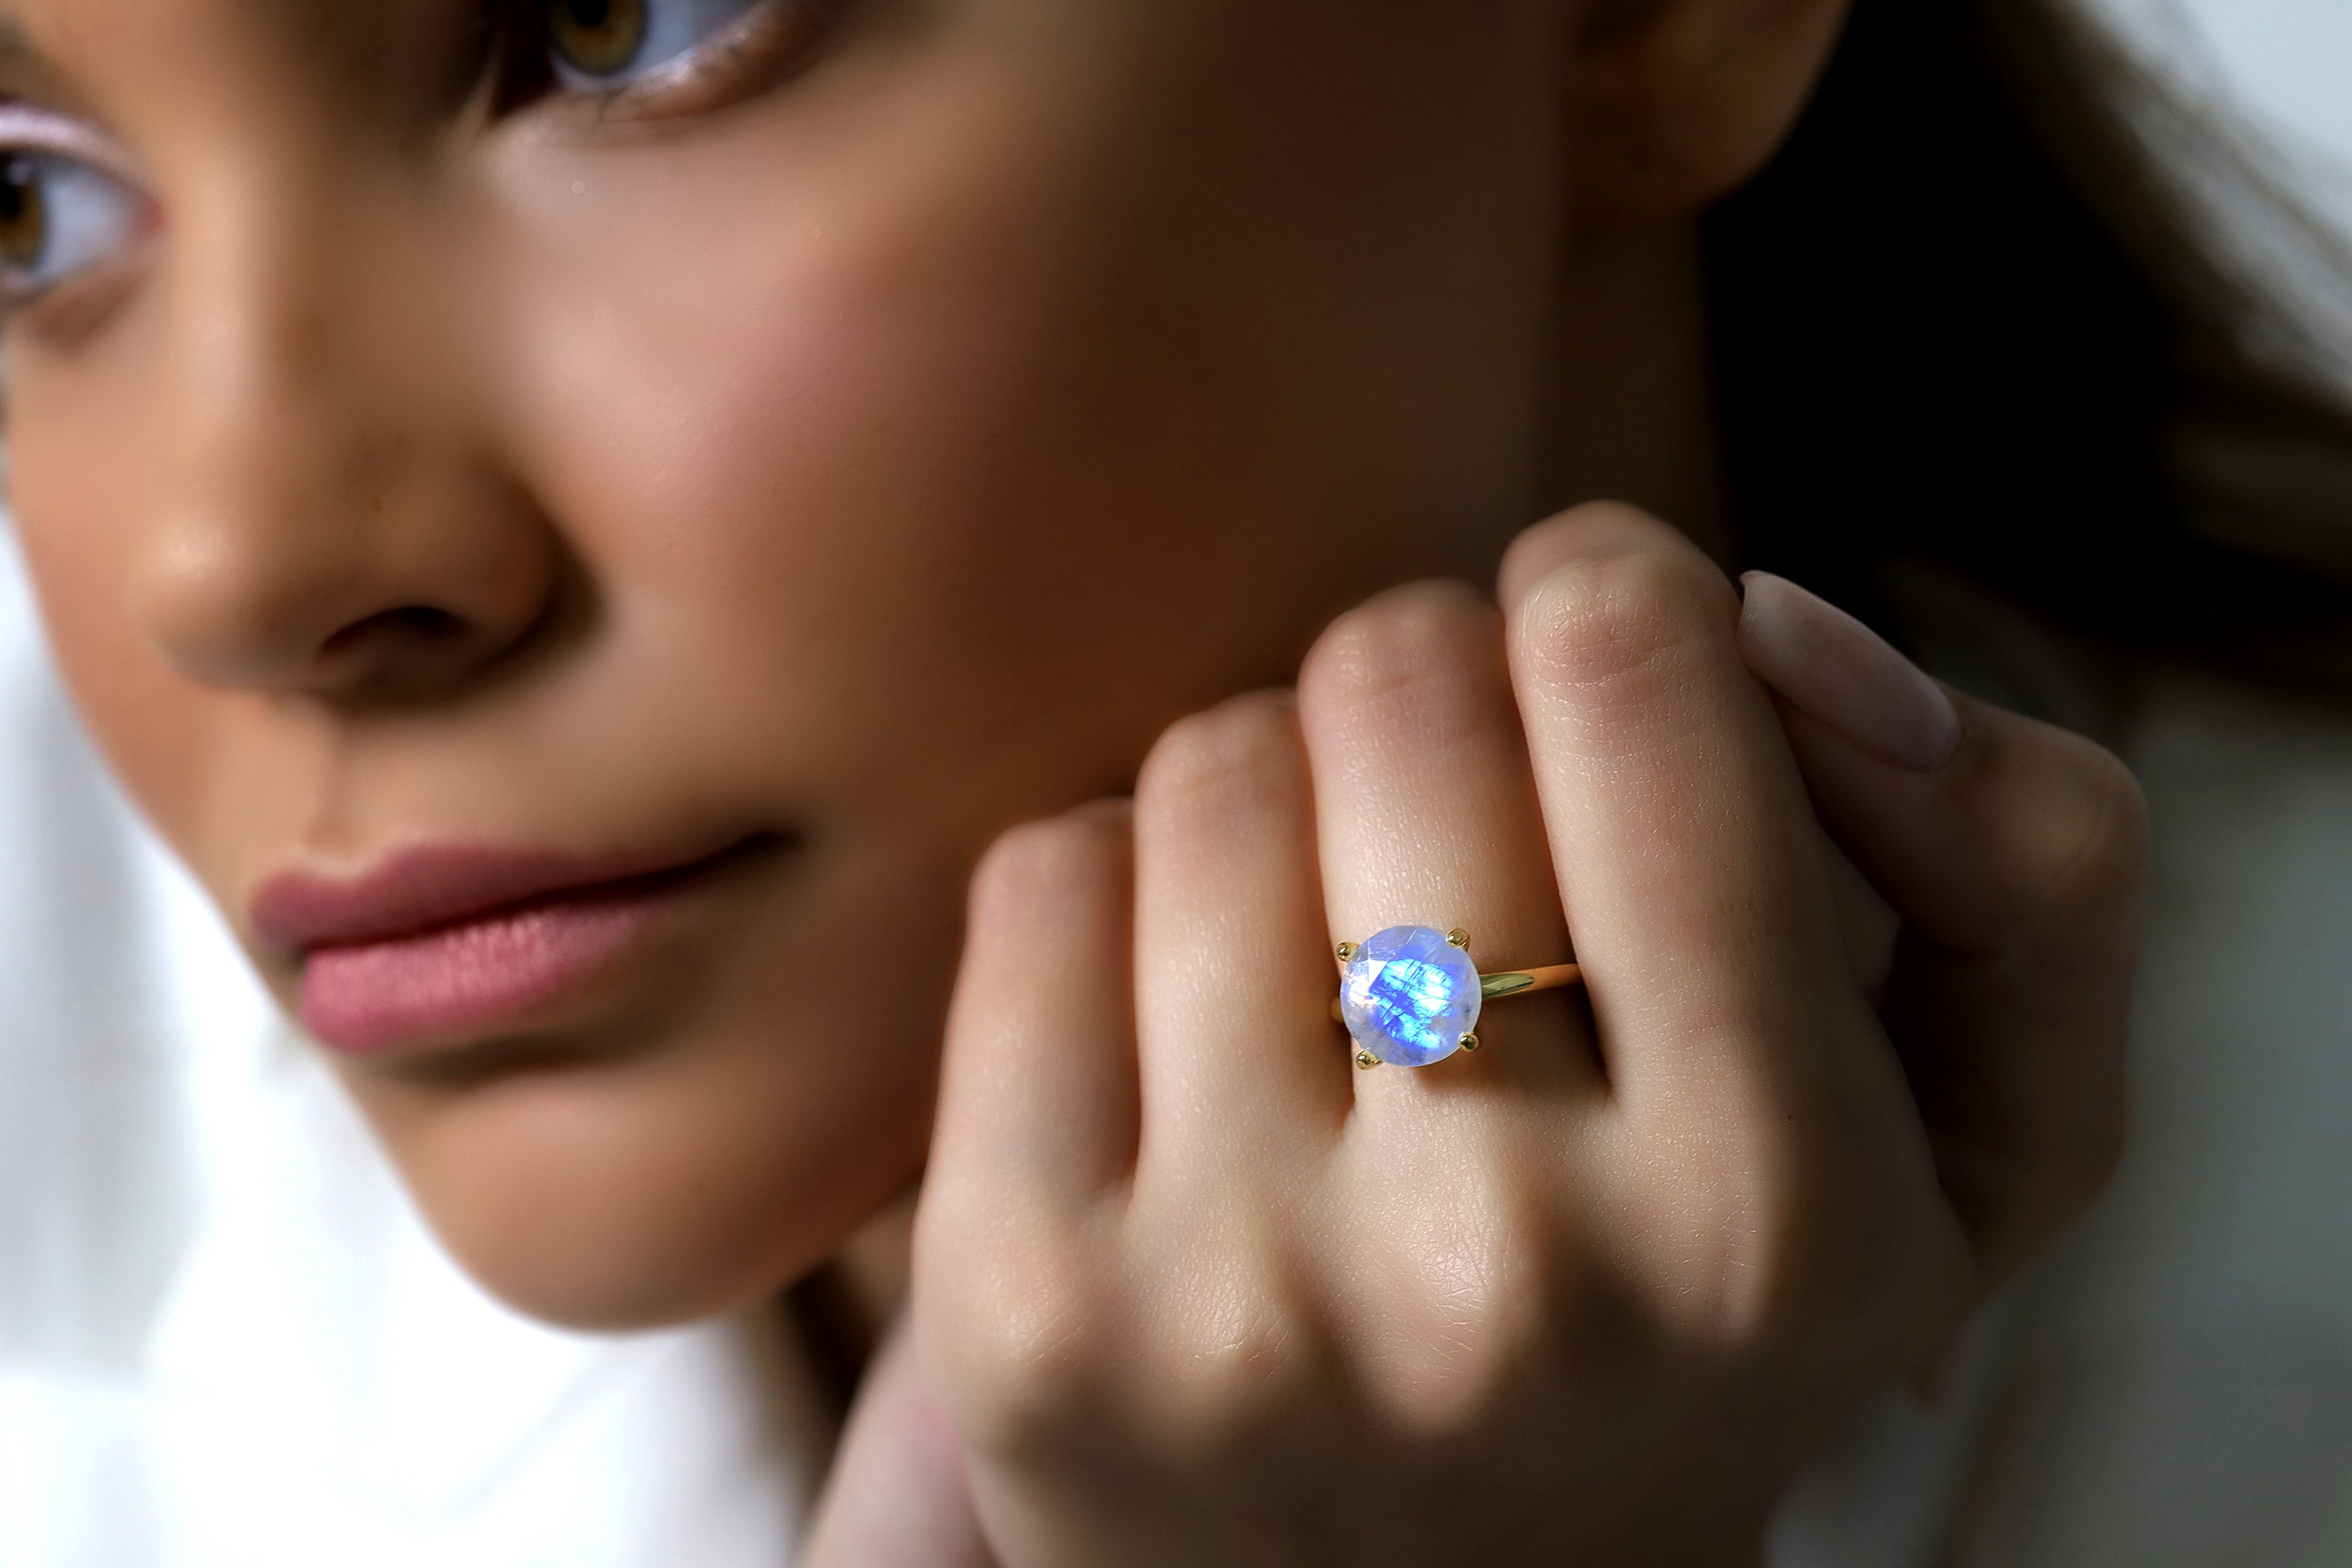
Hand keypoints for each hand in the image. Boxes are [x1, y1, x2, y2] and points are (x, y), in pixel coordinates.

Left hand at [811, 504, 2142, 1565]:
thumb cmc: (1693, 1333)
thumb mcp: (1975, 1147)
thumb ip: (2017, 858)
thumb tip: (1771, 617)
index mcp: (1775, 1209)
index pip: (1622, 657)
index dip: (1602, 600)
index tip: (1596, 681)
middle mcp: (1505, 1271)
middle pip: (1393, 675)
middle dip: (1435, 709)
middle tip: (1463, 855)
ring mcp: (1235, 1299)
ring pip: (1213, 764)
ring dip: (1283, 811)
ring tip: (1338, 980)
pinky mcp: (1022, 1302)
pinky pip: (1042, 875)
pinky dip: (1121, 903)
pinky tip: (1194, 1048)